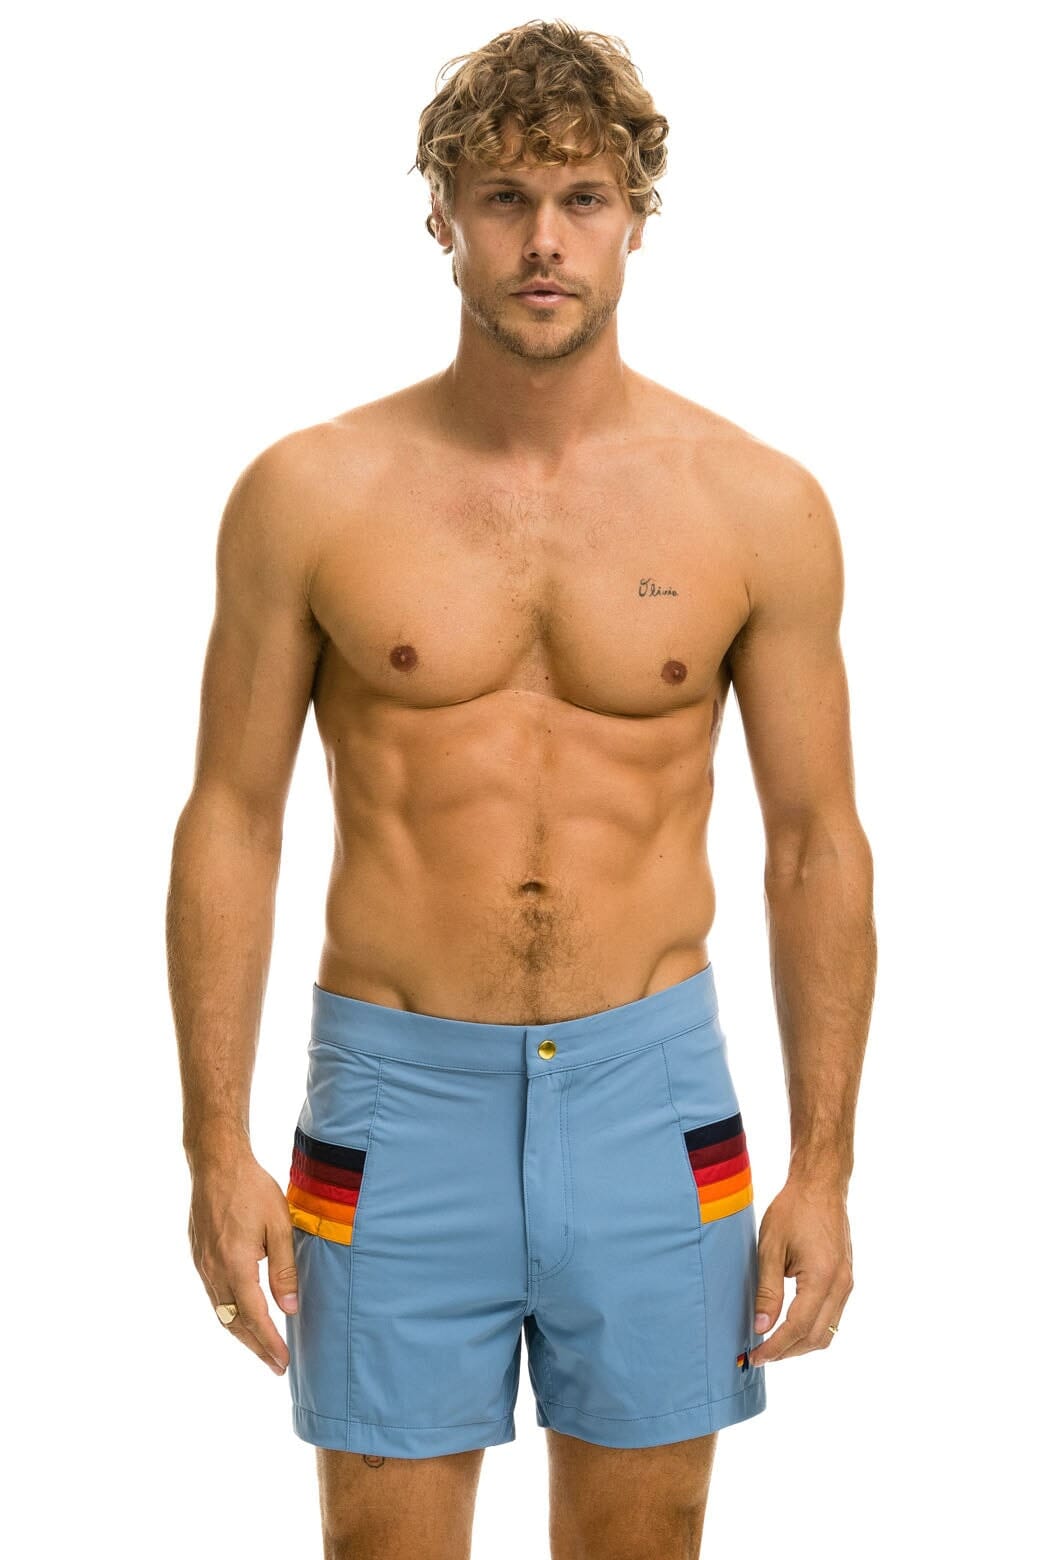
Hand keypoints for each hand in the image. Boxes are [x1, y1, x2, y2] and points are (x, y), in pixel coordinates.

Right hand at [188, 1148, 298, 1374]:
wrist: (216, 1164)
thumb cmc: (252, 1190)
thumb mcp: (279, 1226)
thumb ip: (284, 1268)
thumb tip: (290, 1308)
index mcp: (235, 1265)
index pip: (255, 1317)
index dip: (269, 1342)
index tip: (283, 1362)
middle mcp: (214, 1271)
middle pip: (234, 1322)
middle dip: (255, 1346)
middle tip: (275, 1366)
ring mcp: (202, 1264)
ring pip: (221, 1311)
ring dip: (241, 1333)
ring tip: (261, 1347)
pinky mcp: (199, 1256)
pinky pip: (213, 1295)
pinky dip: (229, 1313)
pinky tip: (241, 1314)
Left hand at [749, 1175, 852, 1364]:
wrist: (821, 1185)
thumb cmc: (793, 1210)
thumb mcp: (770, 1248)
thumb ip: (767, 1291)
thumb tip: (761, 1328)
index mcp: (822, 1278)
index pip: (797, 1328)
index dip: (775, 1347)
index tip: (756, 1357)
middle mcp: (841, 1285)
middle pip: (816, 1337)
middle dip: (788, 1352)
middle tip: (761, 1355)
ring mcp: (847, 1283)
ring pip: (827, 1331)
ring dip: (801, 1344)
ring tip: (773, 1345)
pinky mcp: (846, 1279)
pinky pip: (832, 1316)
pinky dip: (812, 1328)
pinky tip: (790, 1326)